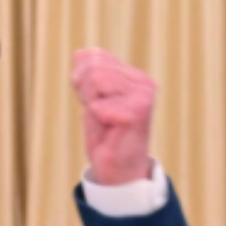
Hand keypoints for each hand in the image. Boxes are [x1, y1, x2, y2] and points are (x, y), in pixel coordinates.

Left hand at [72, 49, 155, 184]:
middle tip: (99, 116)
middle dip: (85, 92)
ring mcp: (142, 96)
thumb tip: (81, 52)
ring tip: (105, 122)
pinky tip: (109, 132)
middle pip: (93, 67)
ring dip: (91, 105)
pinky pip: (96, 106)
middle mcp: (143, 83)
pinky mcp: (135, 112)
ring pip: (95, 80)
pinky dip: (95, 121)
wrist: (118, 172)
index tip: (97, 105)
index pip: (95, 57)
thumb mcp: (93, 100)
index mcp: (135, 76)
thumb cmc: (106, 137)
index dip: (83, 81)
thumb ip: (89, 75)